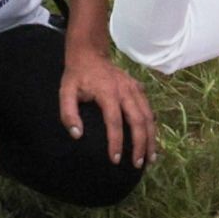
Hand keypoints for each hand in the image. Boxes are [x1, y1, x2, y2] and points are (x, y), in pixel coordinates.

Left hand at [58, 39, 155, 165]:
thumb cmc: (77, 75)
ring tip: (151, 158)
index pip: (115, 122)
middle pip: (138, 121)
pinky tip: (153, 140)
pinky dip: (152, 126)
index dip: (116, 142)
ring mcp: (135, 89)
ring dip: (151, 138)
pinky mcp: (139, 88)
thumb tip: (77, 135)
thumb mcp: (65, 91)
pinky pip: (149, 109)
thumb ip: (68, 113)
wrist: (90, 53)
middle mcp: (125, 91)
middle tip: (138, 164)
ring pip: (149, 116)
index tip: (115, 160)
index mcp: (108, 92)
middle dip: (140, 145)